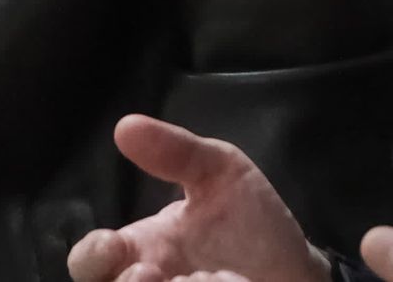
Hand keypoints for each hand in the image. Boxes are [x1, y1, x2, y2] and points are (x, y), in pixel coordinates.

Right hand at [67, 116, 326, 281]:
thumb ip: (177, 151)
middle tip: (152, 275)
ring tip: (198, 281)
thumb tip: (125, 125)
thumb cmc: (251, 223)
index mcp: (142, 250)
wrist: (301, 268)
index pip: (91, 260)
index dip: (91, 257)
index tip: (112, 247)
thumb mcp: (219, 172)